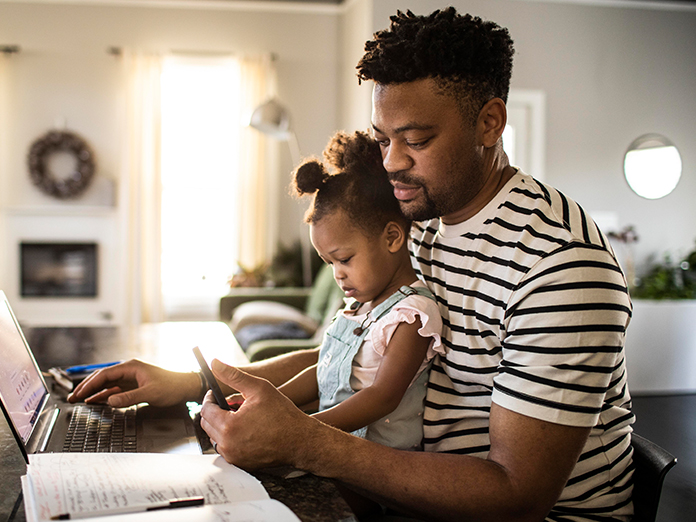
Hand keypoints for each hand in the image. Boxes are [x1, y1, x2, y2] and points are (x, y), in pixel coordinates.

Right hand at [67, 359, 199, 406]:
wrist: (185, 387)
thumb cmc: (172, 386)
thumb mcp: (151, 393)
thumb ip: (130, 397)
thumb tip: (110, 400)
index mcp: (131, 367)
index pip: (105, 374)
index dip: (90, 384)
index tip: (78, 393)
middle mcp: (129, 370)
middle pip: (103, 378)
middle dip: (87, 387)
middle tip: (73, 398)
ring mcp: (131, 378)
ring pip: (107, 384)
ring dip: (93, 392)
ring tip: (79, 400)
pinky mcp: (134, 386)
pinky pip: (114, 390)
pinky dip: (104, 395)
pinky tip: (95, 401)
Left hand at [200, 359, 316, 469]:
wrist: (300, 440)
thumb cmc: (282, 414)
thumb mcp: (259, 388)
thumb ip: (234, 376)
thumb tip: (215, 363)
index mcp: (228, 426)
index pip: (205, 410)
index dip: (209, 398)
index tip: (215, 393)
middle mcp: (227, 445)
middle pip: (207, 424)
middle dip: (216, 411)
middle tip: (233, 403)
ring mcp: (233, 456)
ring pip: (215, 436)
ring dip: (222, 424)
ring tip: (242, 415)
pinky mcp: (240, 463)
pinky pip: (226, 447)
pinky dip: (231, 437)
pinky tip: (247, 429)